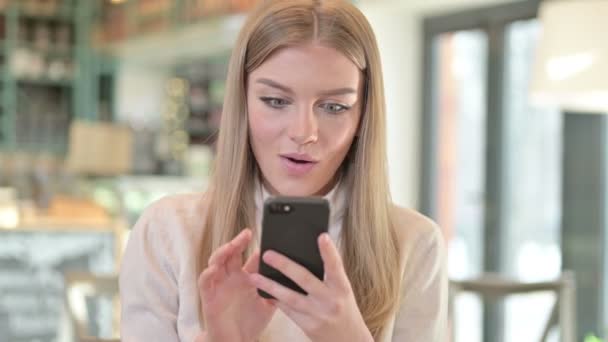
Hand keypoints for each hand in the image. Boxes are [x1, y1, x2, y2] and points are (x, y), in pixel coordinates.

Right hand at [198, 229, 275, 341]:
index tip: (268, 238)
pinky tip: (213, 269)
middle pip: (232, 254)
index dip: (258, 248)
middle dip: (238, 242)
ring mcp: (219, 285)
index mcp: (246, 277)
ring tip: (231, 246)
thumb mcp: (268, 304)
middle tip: (247, 233)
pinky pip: (204, 282)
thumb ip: (277, 290)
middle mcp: (231, 278)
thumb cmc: (250, 322)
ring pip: (216, 262)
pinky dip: (207, 274)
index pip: (251, 257)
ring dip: (222, 252)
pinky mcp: (209, 297)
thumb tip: (293, 278)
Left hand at [249, 233, 372, 341]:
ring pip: (290, 297)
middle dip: (285, 266)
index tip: (322, 236)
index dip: (329, 252)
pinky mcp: (309, 326)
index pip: (336, 267)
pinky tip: (263, 292)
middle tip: (268, 254)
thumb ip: (329, 275)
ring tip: (254, 276)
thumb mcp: (342, 290)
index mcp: (342, 288)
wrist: (349, 340)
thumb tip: (309, 251)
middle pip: (305, 279)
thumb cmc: (343, 308)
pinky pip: (288, 311)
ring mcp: (318, 314)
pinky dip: (275, 300)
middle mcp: (331, 301)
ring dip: (271, 286)